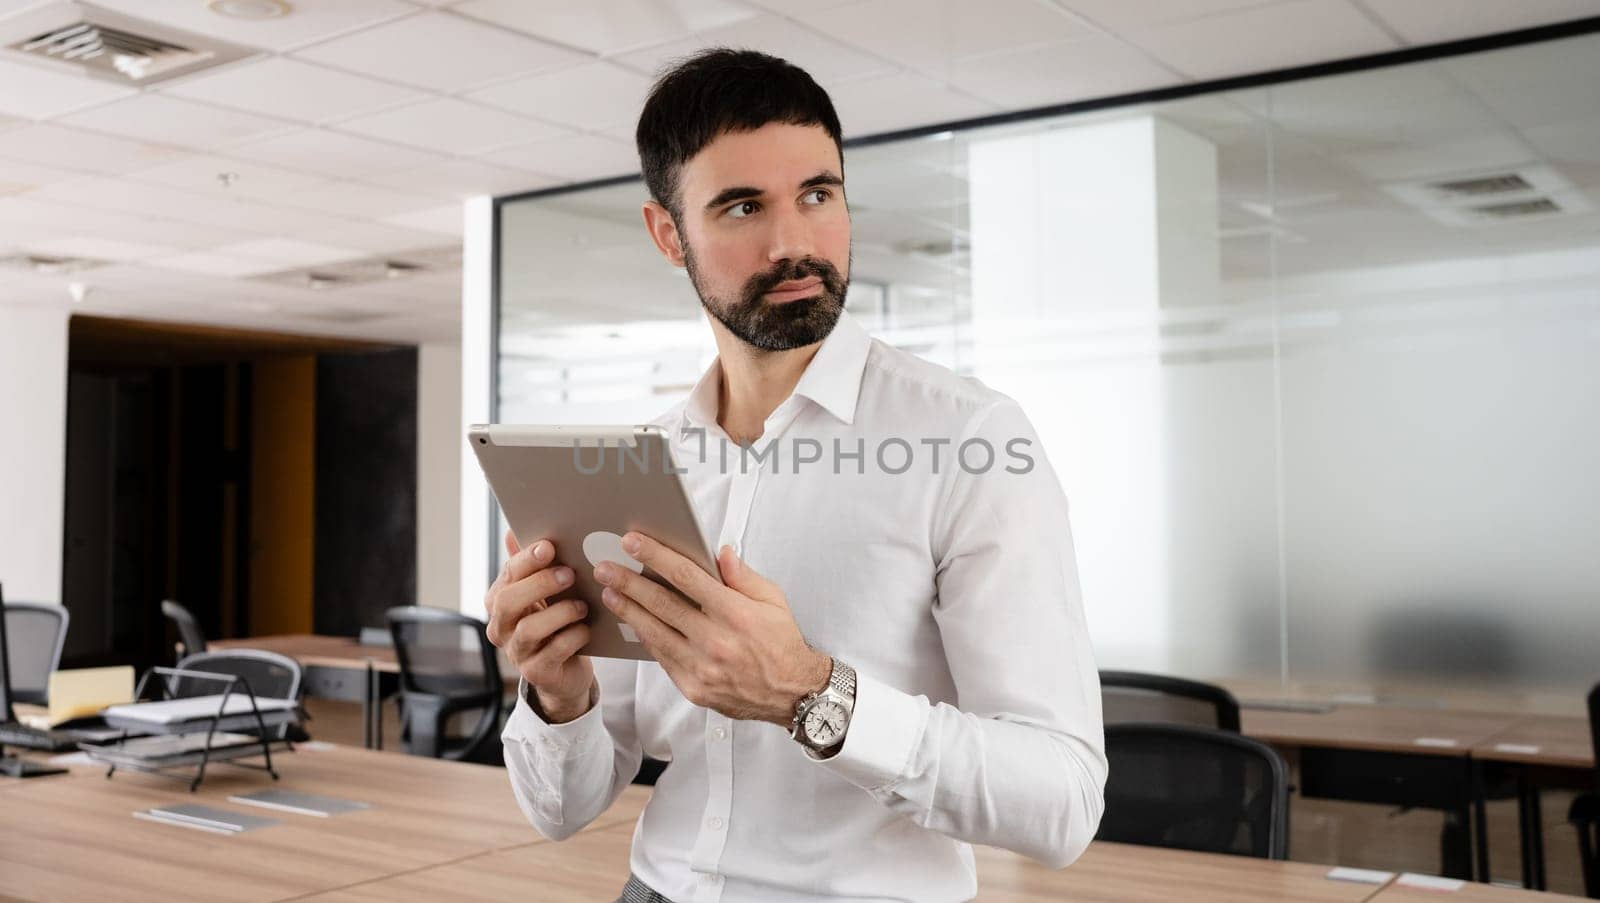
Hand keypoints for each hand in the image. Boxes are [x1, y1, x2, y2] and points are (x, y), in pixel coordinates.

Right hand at [484, 531, 594, 722]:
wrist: (565, 670)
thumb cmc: (555, 623)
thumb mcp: (544, 594)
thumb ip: (530, 566)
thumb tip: (513, 530)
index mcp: (499, 601)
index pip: (508, 575)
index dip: (527, 560)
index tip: (549, 546)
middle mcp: (501, 627)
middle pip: (509, 601)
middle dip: (540, 584)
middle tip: (570, 574)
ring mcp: (516, 652)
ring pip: (529, 629)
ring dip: (560, 612)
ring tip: (582, 606)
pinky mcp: (536, 672)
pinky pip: (552, 652)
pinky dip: (572, 637)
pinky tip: (586, 629)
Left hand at [594, 532, 831, 725]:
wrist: (792, 693)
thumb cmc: (782, 642)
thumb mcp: (772, 600)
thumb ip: (743, 576)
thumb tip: (720, 553)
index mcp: (735, 613)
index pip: (686, 576)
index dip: (656, 556)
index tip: (633, 542)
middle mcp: (716, 640)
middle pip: (662, 604)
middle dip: (629, 582)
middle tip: (606, 567)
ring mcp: (702, 667)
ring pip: (655, 632)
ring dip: (628, 610)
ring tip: (609, 592)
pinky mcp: (693, 688)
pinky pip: (662, 658)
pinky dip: (645, 638)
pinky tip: (633, 622)